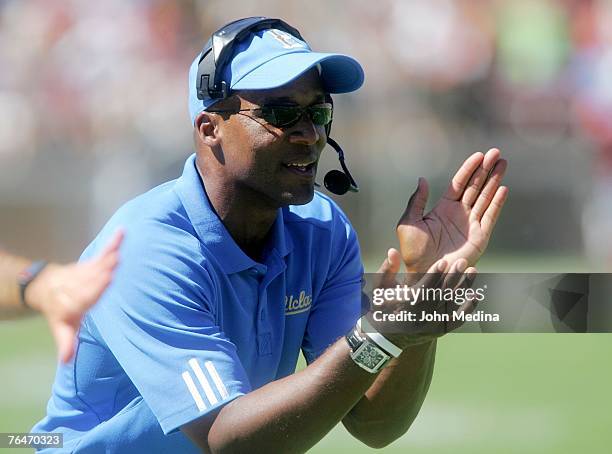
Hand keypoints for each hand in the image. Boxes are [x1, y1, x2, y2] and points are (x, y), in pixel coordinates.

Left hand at [25, 230, 123, 362]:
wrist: (47, 288)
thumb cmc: (61, 311)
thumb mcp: (61, 328)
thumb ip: (66, 342)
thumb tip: (66, 360)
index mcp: (74, 302)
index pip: (87, 294)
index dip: (96, 286)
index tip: (107, 279)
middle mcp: (79, 285)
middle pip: (93, 277)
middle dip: (104, 269)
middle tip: (116, 262)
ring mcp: (85, 272)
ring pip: (98, 264)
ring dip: (109, 256)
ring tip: (120, 250)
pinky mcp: (91, 263)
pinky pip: (103, 252)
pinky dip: (113, 242)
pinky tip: (121, 232)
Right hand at [369, 249, 477, 348]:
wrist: (385, 337)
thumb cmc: (382, 307)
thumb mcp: (379, 288)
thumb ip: (387, 269)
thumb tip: (392, 251)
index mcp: (404, 306)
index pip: (423, 289)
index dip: (434, 275)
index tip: (443, 261)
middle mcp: (420, 317)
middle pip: (440, 295)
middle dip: (452, 277)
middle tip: (462, 261)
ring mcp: (431, 325)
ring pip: (451, 305)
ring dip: (463, 288)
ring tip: (473, 271)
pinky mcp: (439, 330)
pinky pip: (458, 319)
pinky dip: (468, 307)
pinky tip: (476, 294)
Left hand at [396, 148, 507, 271]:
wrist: (423, 272)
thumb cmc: (412, 251)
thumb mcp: (409, 222)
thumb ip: (416, 201)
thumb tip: (422, 179)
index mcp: (443, 208)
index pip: (459, 183)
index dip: (469, 169)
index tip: (478, 155)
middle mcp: (459, 213)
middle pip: (476, 186)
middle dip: (486, 169)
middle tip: (496, 152)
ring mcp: (471, 224)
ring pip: (486, 197)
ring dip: (495, 180)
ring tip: (503, 163)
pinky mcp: (480, 237)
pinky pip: (490, 216)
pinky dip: (497, 203)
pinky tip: (503, 188)